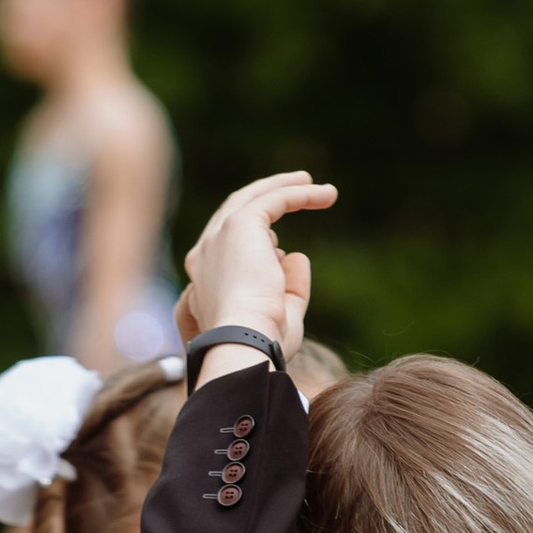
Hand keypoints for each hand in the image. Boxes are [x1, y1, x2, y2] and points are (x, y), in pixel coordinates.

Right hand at [175, 171, 335, 372]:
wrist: (244, 343)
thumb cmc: (262, 343)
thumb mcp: (282, 316)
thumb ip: (290, 287)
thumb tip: (296, 255)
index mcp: (205, 281)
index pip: (227, 248)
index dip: (253, 243)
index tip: (277, 249)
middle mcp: (205, 254)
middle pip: (235, 213)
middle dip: (267, 199)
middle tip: (299, 189)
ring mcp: (218, 237)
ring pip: (252, 199)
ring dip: (287, 189)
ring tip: (322, 190)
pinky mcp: (239, 224)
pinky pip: (273, 199)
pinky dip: (300, 193)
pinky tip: (327, 196)